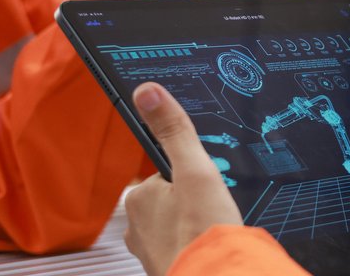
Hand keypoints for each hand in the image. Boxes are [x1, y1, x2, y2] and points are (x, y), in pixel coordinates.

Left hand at [124, 82, 243, 275]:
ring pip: (177, 224)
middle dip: (193, 201)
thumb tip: (147, 91)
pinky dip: (196, 244)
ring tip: (213, 228)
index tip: (205, 187)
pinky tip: (210, 245)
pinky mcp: (165, 268)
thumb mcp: (195, 169)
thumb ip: (174, 130)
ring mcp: (149, 251)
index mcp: (139, 197)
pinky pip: (182, 246)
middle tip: (213, 208)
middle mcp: (136, 226)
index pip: (165, 174)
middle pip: (172, 199)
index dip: (189, 176)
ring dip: (195, 225)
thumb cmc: (203, 231)